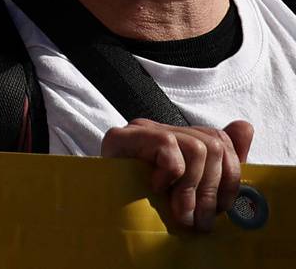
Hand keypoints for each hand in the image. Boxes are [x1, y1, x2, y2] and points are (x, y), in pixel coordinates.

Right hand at [102, 118, 251, 232]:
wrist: (103, 216)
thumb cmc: (147, 205)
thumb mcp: (192, 191)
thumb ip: (221, 163)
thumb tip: (245, 127)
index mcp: (178, 139)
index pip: (221, 141)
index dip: (230, 177)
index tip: (219, 210)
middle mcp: (160, 128)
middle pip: (213, 146)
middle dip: (212, 190)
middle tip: (200, 222)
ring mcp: (141, 130)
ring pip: (196, 148)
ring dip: (192, 190)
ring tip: (181, 214)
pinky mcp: (122, 137)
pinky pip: (167, 146)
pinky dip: (170, 173)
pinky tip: (156, 189)